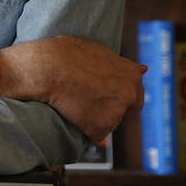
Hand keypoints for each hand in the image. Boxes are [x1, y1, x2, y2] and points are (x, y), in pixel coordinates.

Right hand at [0, 36, 146, 143]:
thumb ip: (121, 64)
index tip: (102, 93)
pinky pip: (93, 134)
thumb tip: (143, 69)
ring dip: (94, 118)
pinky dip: (82, 129)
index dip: (117, 95)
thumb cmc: (64, 54)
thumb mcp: (96, 50)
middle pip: (126, 112)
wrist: (43, 68)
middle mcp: (129, 95)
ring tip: (72, 103)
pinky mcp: (99, 129)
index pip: (135, 94)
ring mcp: (115, 113)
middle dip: (111, 109)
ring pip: (107, 123)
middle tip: (88, 101)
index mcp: (131, 76)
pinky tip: (69, 114)